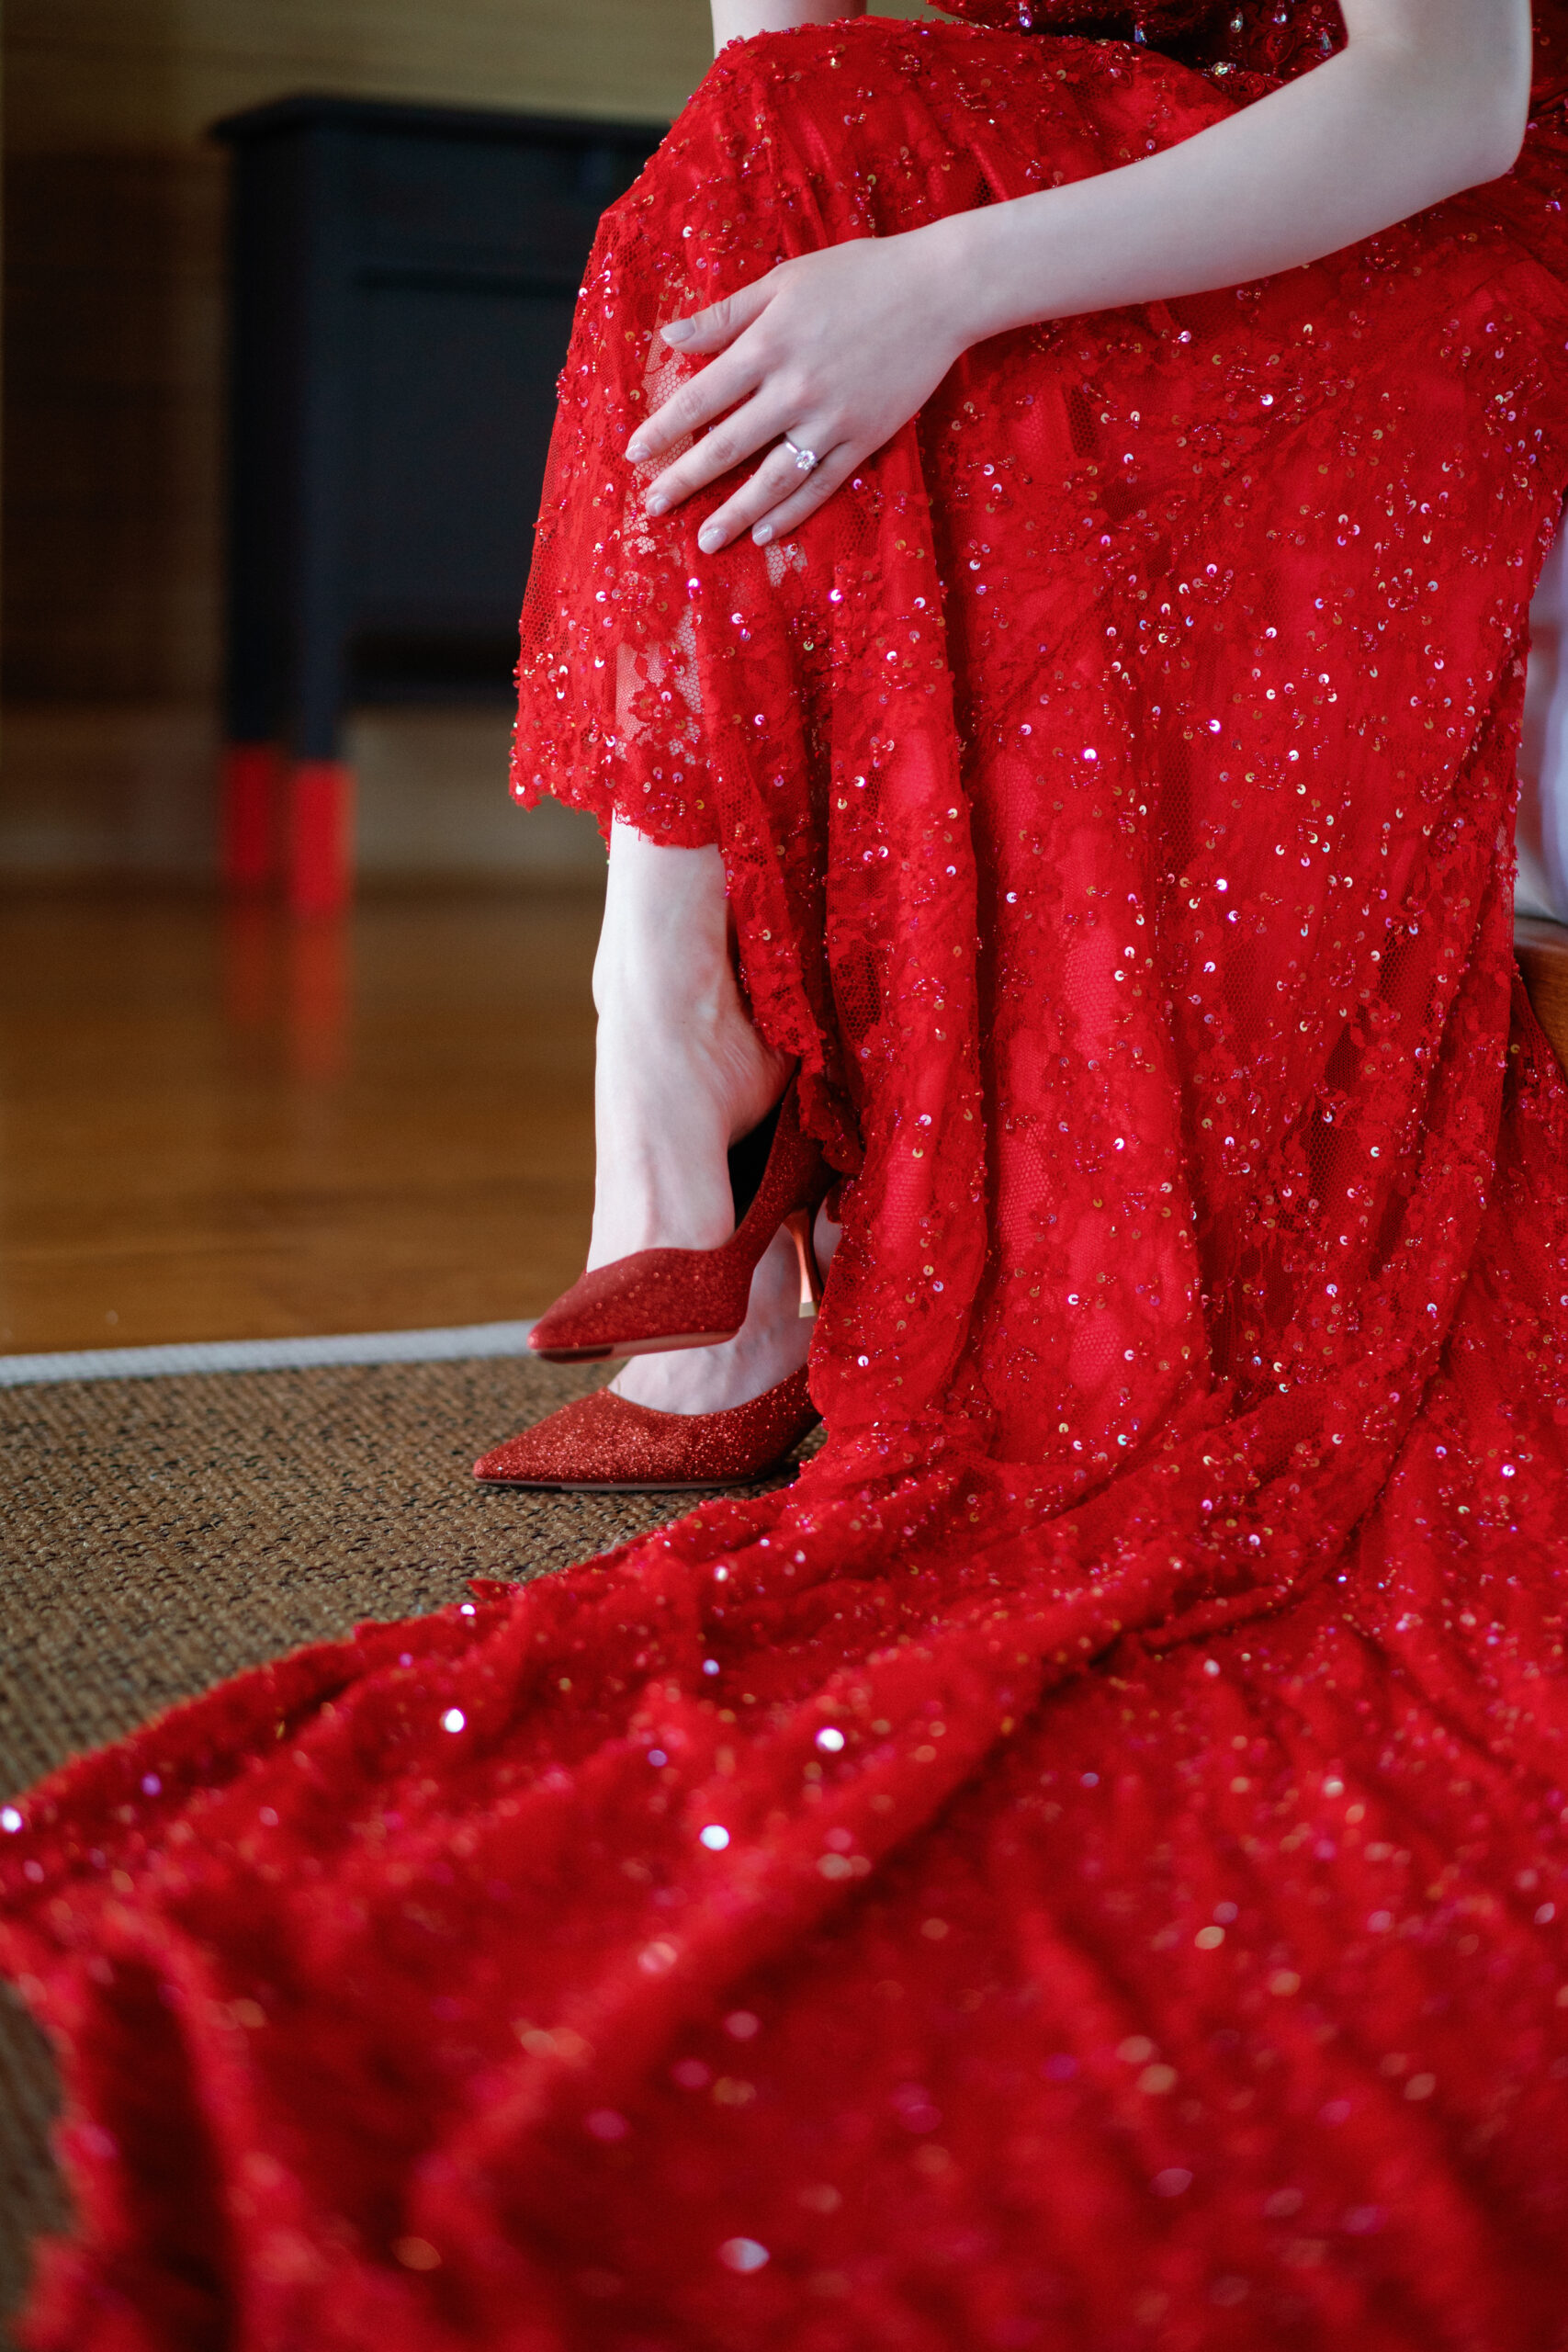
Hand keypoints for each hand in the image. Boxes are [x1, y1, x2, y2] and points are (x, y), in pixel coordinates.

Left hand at [625, 229, 966, 552]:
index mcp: (767, 346)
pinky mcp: (863, 440)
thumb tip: (670, 336)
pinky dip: (790, 512)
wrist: (937, 291)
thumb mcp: (784, 281)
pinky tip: (764, 534)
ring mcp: (830, 421)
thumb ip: (726, 314)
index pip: (699, 398)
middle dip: (684, 480)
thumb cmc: (857, 275)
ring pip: (771, 479)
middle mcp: (793, 390)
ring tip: (705, 541)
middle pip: (726, 447)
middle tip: (652, 508)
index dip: (663, 429)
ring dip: (734, 514)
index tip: (634, 454)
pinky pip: (820, 485)